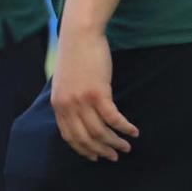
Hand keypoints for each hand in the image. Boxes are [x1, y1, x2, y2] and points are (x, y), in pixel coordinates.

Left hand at [51, 28, 138, 161]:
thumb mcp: (64, 81)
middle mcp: (68, 105)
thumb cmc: (75, 55)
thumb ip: (68, 100)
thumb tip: (79, 117)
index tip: (95, 157)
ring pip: (100, 132)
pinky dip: (125, 128)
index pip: (69, 136)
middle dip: (101, 151)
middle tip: (115, 156)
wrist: (79, 34)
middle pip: (85, 138)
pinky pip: (114, 119)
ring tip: (126, 146)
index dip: (83, 149)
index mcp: (57, 104)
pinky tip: (133, 131)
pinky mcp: (98, 93)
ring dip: (115, 142)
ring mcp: (82, 100)